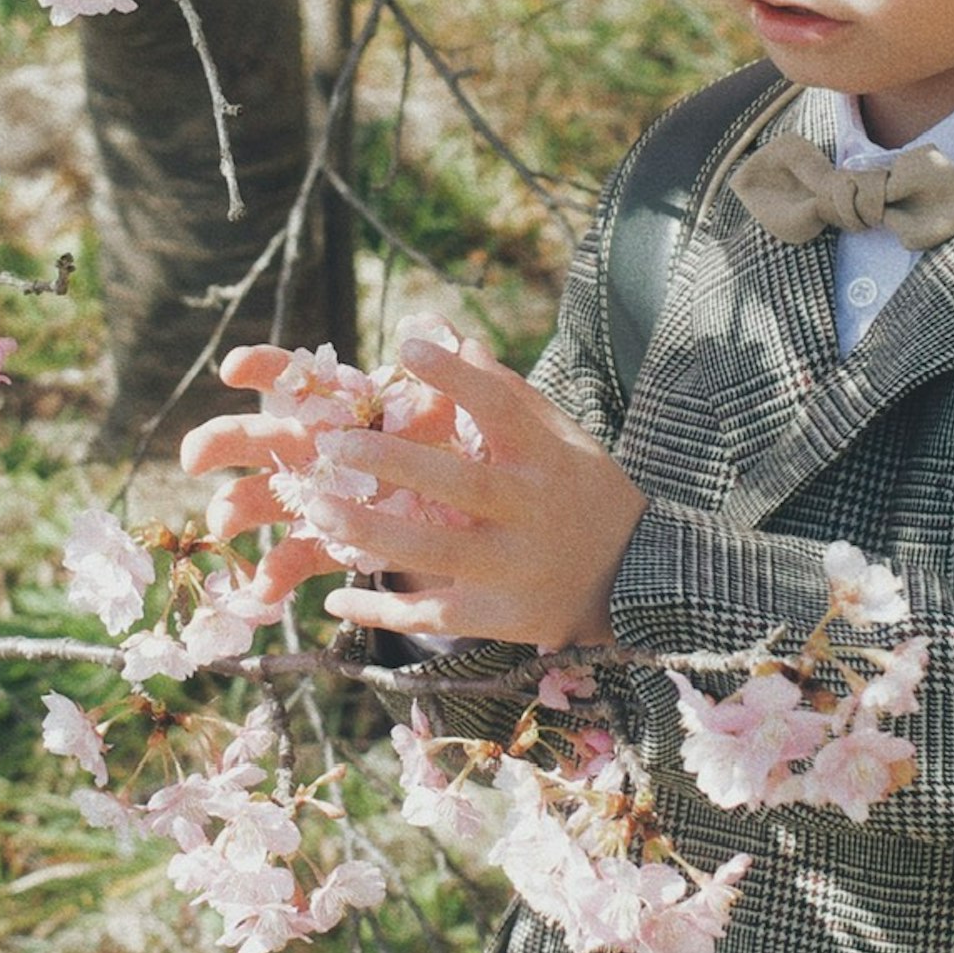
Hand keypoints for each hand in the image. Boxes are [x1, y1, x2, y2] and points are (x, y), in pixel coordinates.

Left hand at [174, 332, 648, 649]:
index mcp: (548, 459)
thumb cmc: (584, 494)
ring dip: (371, 533)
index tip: (406, 345)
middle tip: (331, 444)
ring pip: (438, 551)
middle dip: (394, 463)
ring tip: (316, 511)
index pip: (503, 409)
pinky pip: (434, 615)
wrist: (637, 581)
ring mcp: (519, 568)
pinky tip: (335, 599)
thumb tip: (453, 335)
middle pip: (461, 484)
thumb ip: (506, 393)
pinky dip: (383, 610)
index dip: (457, 377)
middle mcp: (534, 512)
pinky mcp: (504, 617)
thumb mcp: (561, 440)